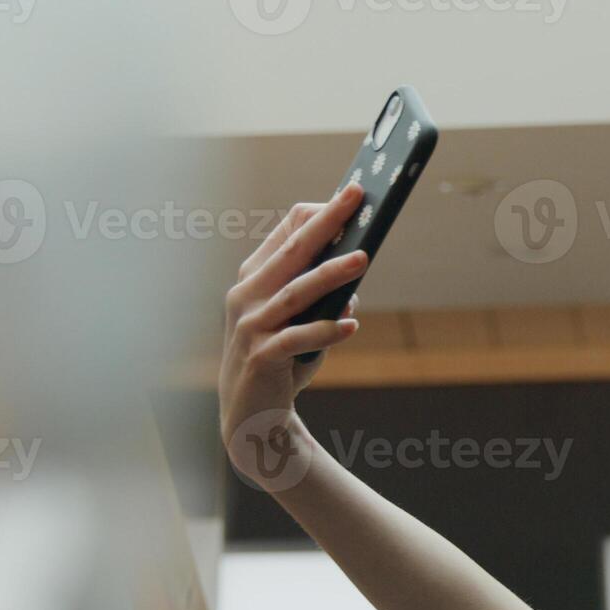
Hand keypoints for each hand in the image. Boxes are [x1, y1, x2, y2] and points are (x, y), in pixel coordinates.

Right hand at [219, 185, 366, 489]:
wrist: (252, 413)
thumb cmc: (282, 358)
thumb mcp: (301, 321)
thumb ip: (322, 297)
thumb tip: (354, 272)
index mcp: (254, 279)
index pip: (285, 235)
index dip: (317, 214)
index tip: (350, 196)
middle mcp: (246, 296)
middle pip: (291, 253)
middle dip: (325, 223)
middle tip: (357, 200)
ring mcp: (251, 326)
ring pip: (296, 292)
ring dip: (331, 274)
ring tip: (363, 258)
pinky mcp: (261, 357)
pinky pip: (298, 339)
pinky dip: (326, 331)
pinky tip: (352, 326)